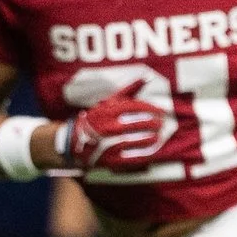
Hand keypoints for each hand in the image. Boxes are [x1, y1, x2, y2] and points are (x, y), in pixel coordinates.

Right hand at [61, 84, 176, 172]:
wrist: (75, 141)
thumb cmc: (99, 117)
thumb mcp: (110, 101)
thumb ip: (129, 90)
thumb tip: (146, 78)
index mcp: (109, 110)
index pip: (135, 107)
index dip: (151, 109)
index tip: (161, 112)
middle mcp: (109, 126)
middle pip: (138, 124)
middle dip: (153, 124)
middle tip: (161, 124)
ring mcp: (109, 143)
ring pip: (136, 141)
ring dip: (150, 139)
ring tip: (158, 136)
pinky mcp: (110, 159)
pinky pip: (131, 157)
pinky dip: (144, 154)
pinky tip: (152, 151)